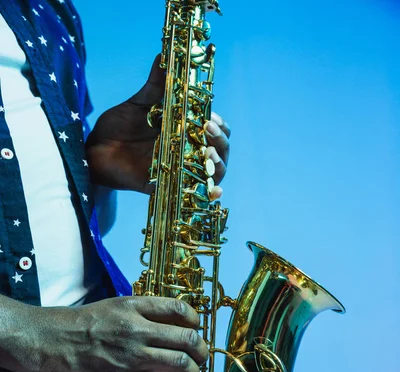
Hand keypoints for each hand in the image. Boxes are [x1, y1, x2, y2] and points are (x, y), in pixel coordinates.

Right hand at [1, 296, 208, 371]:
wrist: (47, 341)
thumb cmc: (77, 323)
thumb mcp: (112, 306)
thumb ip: (140, 312)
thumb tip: (167, 322)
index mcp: (134, 307)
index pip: (179, 308)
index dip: (195, 320)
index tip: (196, 329)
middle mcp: (137, 329)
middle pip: (186, 338)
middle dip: (201, 351)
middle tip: (199, 357)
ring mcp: (129, 356)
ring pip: (178, 363)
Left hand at [86, 56, 230, 197]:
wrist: (93, 150)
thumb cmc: (116, 127)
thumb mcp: (138, 104)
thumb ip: (155, 85)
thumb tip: (164, 56)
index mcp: (184, 131)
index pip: (215, 130)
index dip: (219, 125)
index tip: (210, 116)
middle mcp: (186, 153)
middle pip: (219, 151)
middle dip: (220, 142)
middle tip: (208, 129)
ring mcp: (178, 171)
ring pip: (213, 173)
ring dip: (217, 164)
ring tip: (208, 155)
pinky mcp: (165, 187)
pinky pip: (193, 196)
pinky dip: (209, 194)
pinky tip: (214, 190)